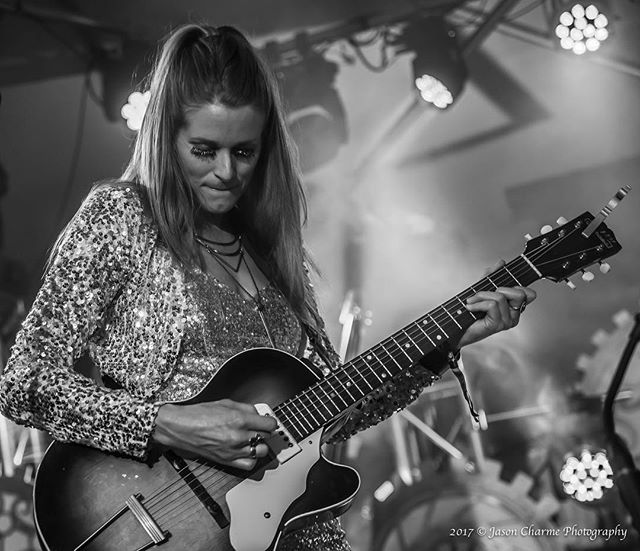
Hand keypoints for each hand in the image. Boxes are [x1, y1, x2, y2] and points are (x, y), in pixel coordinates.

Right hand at [153, 399, 276, 469]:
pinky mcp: (226, 461)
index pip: (269, 424)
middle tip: (260, 428)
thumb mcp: (226, 403)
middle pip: (266, 437)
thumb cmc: (199, 414)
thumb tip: (259, 414)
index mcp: (239, 419)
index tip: (268, 421)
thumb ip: (246, 408)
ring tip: (254, 439)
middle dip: (265, 432)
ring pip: (261, 451)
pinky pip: (249, 464)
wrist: (180, 427)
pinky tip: (247, 451)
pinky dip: (252, 458)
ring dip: (260, 445)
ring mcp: (233, 450)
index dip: (271, 422)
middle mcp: (238, 436)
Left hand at [457, 260, 536, 347]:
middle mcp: (514, 316)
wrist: (456, 329)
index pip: (529, 294)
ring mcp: (507, 322)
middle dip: (497, 289)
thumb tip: (501, 262)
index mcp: (514, 307)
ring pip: (500, 297)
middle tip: (482, 296)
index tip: (499, 286)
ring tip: (471, 302)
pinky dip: (478, 303)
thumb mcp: (481, 289)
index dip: (517, 286)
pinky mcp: (497, 325)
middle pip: (519, 294)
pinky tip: (470, 308)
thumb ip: (492, 276)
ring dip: (481, 296)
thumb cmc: (469, 313)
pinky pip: (492, 305)